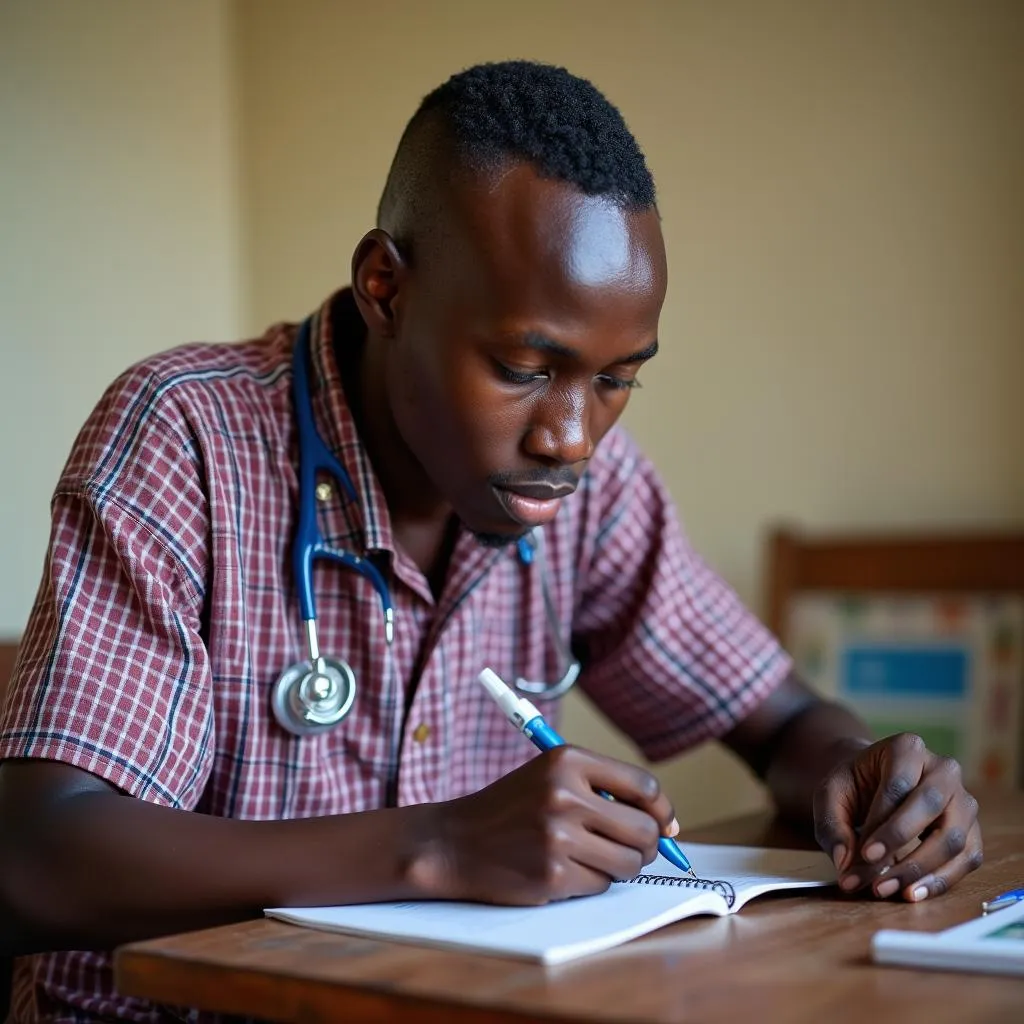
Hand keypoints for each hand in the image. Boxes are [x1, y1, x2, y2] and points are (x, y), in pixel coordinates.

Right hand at [418, 747, 677, 904]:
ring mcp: (558, 837)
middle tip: (631, 848)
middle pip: (644, 829)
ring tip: (593, 857)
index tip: (664, 823)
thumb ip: (605, 789)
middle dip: (647, 844)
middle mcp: (565, 795)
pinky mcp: (553, 875)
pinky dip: (592, 881)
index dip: (662, 809)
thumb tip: (668, 824)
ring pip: (629, 862)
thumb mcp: (552, 776)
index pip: (643, 785)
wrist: (456, 841)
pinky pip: (601, 885)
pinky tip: (565, 869)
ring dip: (621, 866)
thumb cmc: (512, 809)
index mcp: (567, 761)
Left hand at [812, 733, 982, 901]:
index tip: (865, 854)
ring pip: (954, 838)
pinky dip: (940, 881)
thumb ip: (831, 824)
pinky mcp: (972, 830)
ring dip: (920, 870)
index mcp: (907, 748)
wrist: (874, 782)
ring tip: (886, 890)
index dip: (883, 823)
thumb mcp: (830, 794)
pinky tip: (911, 894)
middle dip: (901, 845)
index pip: (898, 785)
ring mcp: (963, 800)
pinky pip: (967, 859)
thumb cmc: (853, 785)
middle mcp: (943, 769)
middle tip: (874, 876)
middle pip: (931, 807)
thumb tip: (844, 862)